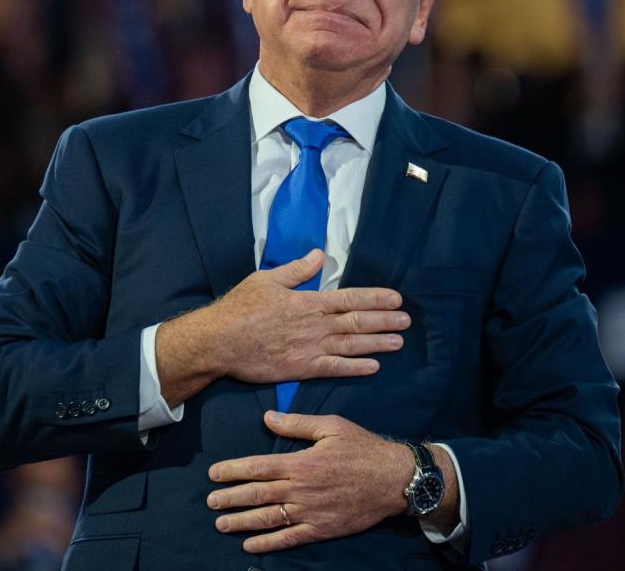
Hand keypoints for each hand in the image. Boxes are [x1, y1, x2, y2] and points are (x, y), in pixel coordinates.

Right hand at [156, 250, 408, 405]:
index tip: (396, 298)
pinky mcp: (301, 369)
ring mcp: (310, 348)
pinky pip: (334, 368)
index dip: (375, 298)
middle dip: (385, 320)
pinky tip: (374, 366)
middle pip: (357, 322)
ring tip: (399, 342)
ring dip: (377, 343)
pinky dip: (355, 367)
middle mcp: (315, 325)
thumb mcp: (266, 279)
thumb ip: (296, 269)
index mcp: (308, 301)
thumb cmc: (239, 308)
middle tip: (406, 321)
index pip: (350, 298)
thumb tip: (319, 255)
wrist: (218, 342)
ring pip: (351, 345)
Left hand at [206, 411, 413, 552]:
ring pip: (268, 518)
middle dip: (230, 498)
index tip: (214, 473)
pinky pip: (289, 538)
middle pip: (257, 494)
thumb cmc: (364, 449)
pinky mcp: (321, 529)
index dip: (233, 470)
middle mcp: (301, 489)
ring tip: (221, 523)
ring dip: (241, 522)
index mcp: (302, 462)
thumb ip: (298, 424)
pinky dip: (267, 543)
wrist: (393, 479)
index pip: (259, 467)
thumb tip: (267, 417)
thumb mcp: (333, 426)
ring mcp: (310, 511)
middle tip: (210, 501)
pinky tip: (249, 545)